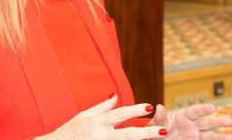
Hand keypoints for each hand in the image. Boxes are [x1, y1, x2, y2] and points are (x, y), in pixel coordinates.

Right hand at [37, 95, 167, 139]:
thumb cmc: (66, 134)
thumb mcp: (82, 117)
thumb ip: (101, 108)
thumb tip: (115, 95)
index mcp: (96, 122)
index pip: (119, 114)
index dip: (135, 110)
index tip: (149, 107)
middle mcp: (99, 135)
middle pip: (127, 134)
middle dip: (147, 133)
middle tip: (164, 131)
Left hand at [151, 103, 231, 139]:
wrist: (156, 139)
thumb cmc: (154, 130)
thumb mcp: (155, 123)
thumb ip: (159, 117)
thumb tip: (158, 107)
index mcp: (183, 116)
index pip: (196, 111)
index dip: (204, 109)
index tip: (214, 108)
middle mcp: (191, 125)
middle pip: (207, 123)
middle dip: (219, 121)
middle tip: (231, 120)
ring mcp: (194, 136)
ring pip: (210, 135)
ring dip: (221, 135)